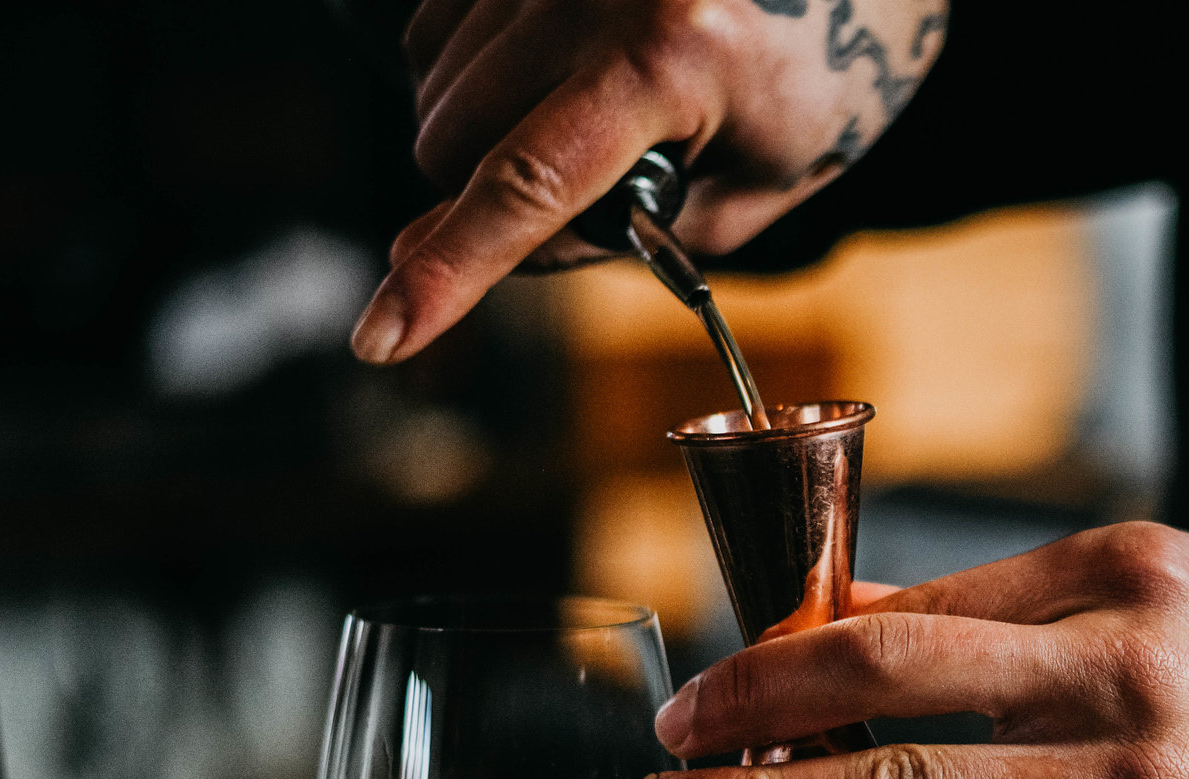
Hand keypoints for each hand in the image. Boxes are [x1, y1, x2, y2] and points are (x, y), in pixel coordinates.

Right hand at [352, 0, 948, 364]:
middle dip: (486, 192)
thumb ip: (605, 239)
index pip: (529, 185)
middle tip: (594, 181)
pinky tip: (554, 69)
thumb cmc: (808, 93)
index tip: (381, 338)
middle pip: (451, 137)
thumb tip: (451, 260)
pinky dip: (473, 69)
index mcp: (674, 58)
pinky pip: (436, 22)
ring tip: (592, 113)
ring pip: (430, 82)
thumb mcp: (742, 197)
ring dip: (480, 128)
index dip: (449, 272)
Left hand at [630, 525, 1188, 778]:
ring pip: (923, 775)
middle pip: (896, 671)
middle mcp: (1138, 661)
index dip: (792, 645)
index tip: (713, 686)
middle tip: (664, 737)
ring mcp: (1146, 777)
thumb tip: (834, 617)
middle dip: (755, 704)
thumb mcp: (1161, 614)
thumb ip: (1010, 620)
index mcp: (1131, 572)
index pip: (919, 606)